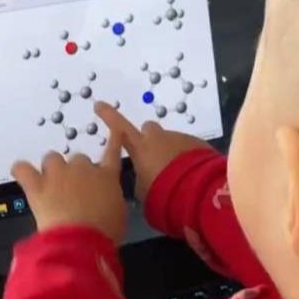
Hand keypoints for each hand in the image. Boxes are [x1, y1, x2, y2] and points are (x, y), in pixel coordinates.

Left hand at [11, 134, 126, 241]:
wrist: (82, 240)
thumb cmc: (105, 232)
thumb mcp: (118, 214)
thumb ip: (112, 198)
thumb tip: (105, 197)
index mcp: (106, 176)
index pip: (112, 151)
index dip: (113, 139)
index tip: (114, 129)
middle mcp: (83, 169)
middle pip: (78, 158)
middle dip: (76, 171)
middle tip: (74, 190)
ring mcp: (58, 174)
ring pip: (52, 158)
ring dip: (52, 168)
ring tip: (50, 183)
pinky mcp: (37, 185)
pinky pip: (23, 169)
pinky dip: (21, 170)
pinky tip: (22, 174)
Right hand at [95, 101, 211, 202]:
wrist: (198, 191)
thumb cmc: (163, 194)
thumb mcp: (143, 193)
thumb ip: (140, 180)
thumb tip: (144, 178)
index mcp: (140, 148)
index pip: (119, 127)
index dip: (109, 116)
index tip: (100, 104)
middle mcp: (159, 138)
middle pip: (149, 129)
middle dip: (149, 140)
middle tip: (154, 159)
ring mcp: (180, 138)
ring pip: (170, 141)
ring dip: (171, 153)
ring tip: (178, 176)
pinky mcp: (198, 143)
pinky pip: (188, 148)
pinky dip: (187, 158)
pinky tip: (192, 174)